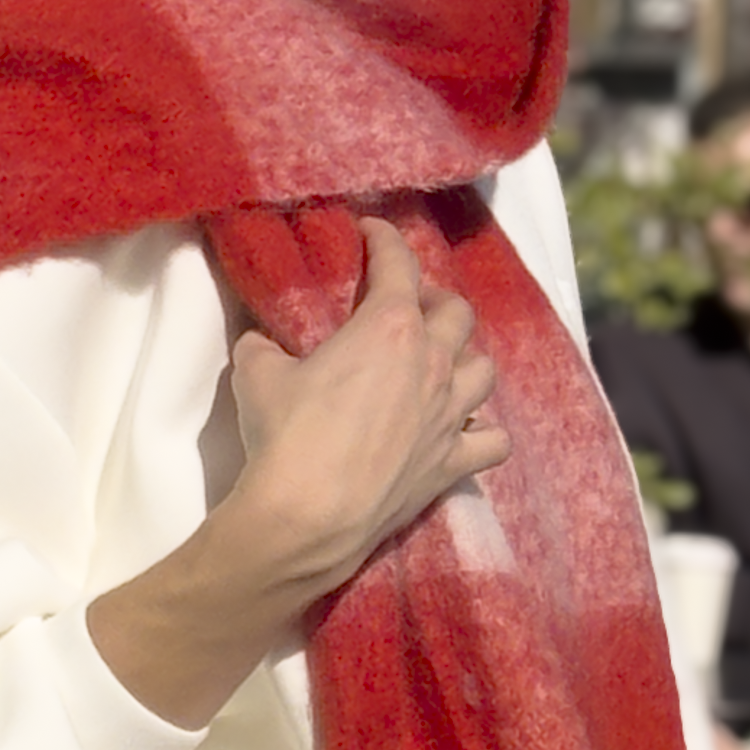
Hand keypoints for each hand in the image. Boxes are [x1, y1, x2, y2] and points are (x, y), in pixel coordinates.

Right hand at [87, 220, 508, 729]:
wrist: (309, 516)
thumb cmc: (285, 435)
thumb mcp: (257, 373)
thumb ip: (265, 348)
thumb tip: (261, 346)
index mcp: (389, 327)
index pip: (398, 264)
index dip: (386, 240)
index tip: (373, 233)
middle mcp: (433, 362)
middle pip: (456, 312)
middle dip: (433, 301)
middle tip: (408, 308)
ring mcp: (450, 414)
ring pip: (485, 369)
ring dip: (466, 359)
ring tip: (442, 365)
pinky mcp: (454, 463)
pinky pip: (492, 440)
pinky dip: (483, 431)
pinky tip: (465, 431)